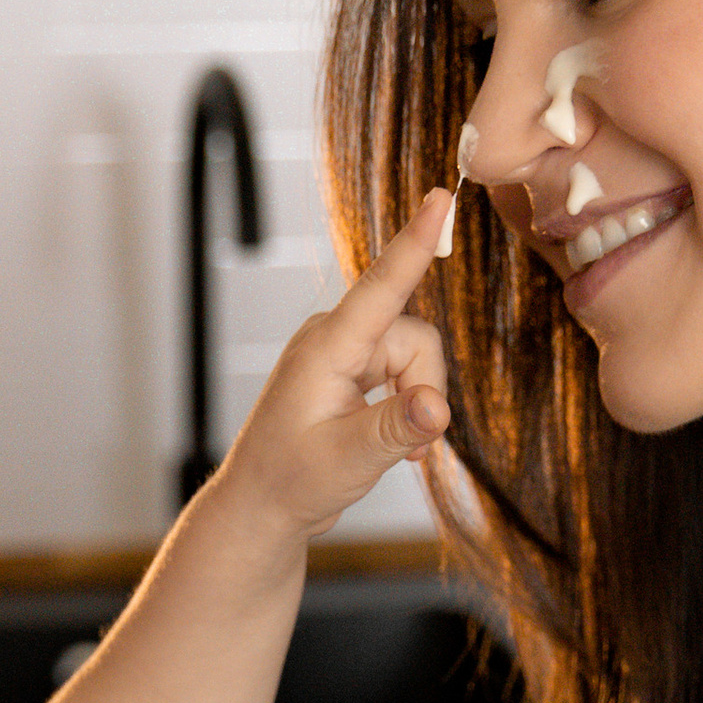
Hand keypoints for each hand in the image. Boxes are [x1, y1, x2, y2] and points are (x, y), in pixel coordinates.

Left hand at [221, 195, 454, 539]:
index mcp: (326, 349)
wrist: (262, 505)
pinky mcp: (350, 370)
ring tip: (396, 451)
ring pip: (414, 357)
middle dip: (425, 388)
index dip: (415, 242)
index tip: (440, 198)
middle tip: (412, 447)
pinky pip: (401, 371)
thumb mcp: (349, 459)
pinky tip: (394, 444)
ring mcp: (342, 353)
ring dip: (417, 403)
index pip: (381, 287)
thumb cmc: (291, 480)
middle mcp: (333, 339)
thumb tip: (439, 408)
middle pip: (415, 339)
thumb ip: (397, 429)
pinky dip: (408, 407)